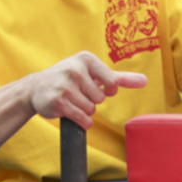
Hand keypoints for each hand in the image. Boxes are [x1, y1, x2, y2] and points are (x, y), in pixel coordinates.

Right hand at [26, 51, 147, 129]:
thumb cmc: (70, 79)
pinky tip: (73, 114)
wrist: (35, 88)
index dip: (109, 90)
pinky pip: (82, 118)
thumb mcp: (94, 73)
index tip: (99, 88)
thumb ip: (120, 78)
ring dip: (85, 110)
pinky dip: (82, 121)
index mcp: (86, 59)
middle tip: (78, 93)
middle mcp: (75, 70)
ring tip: (72, 100)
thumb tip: (145, 81)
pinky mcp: (58, 102)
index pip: (112, 82)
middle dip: (92, 100)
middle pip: (101, 98)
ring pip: (91, 109)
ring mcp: (65, 86)